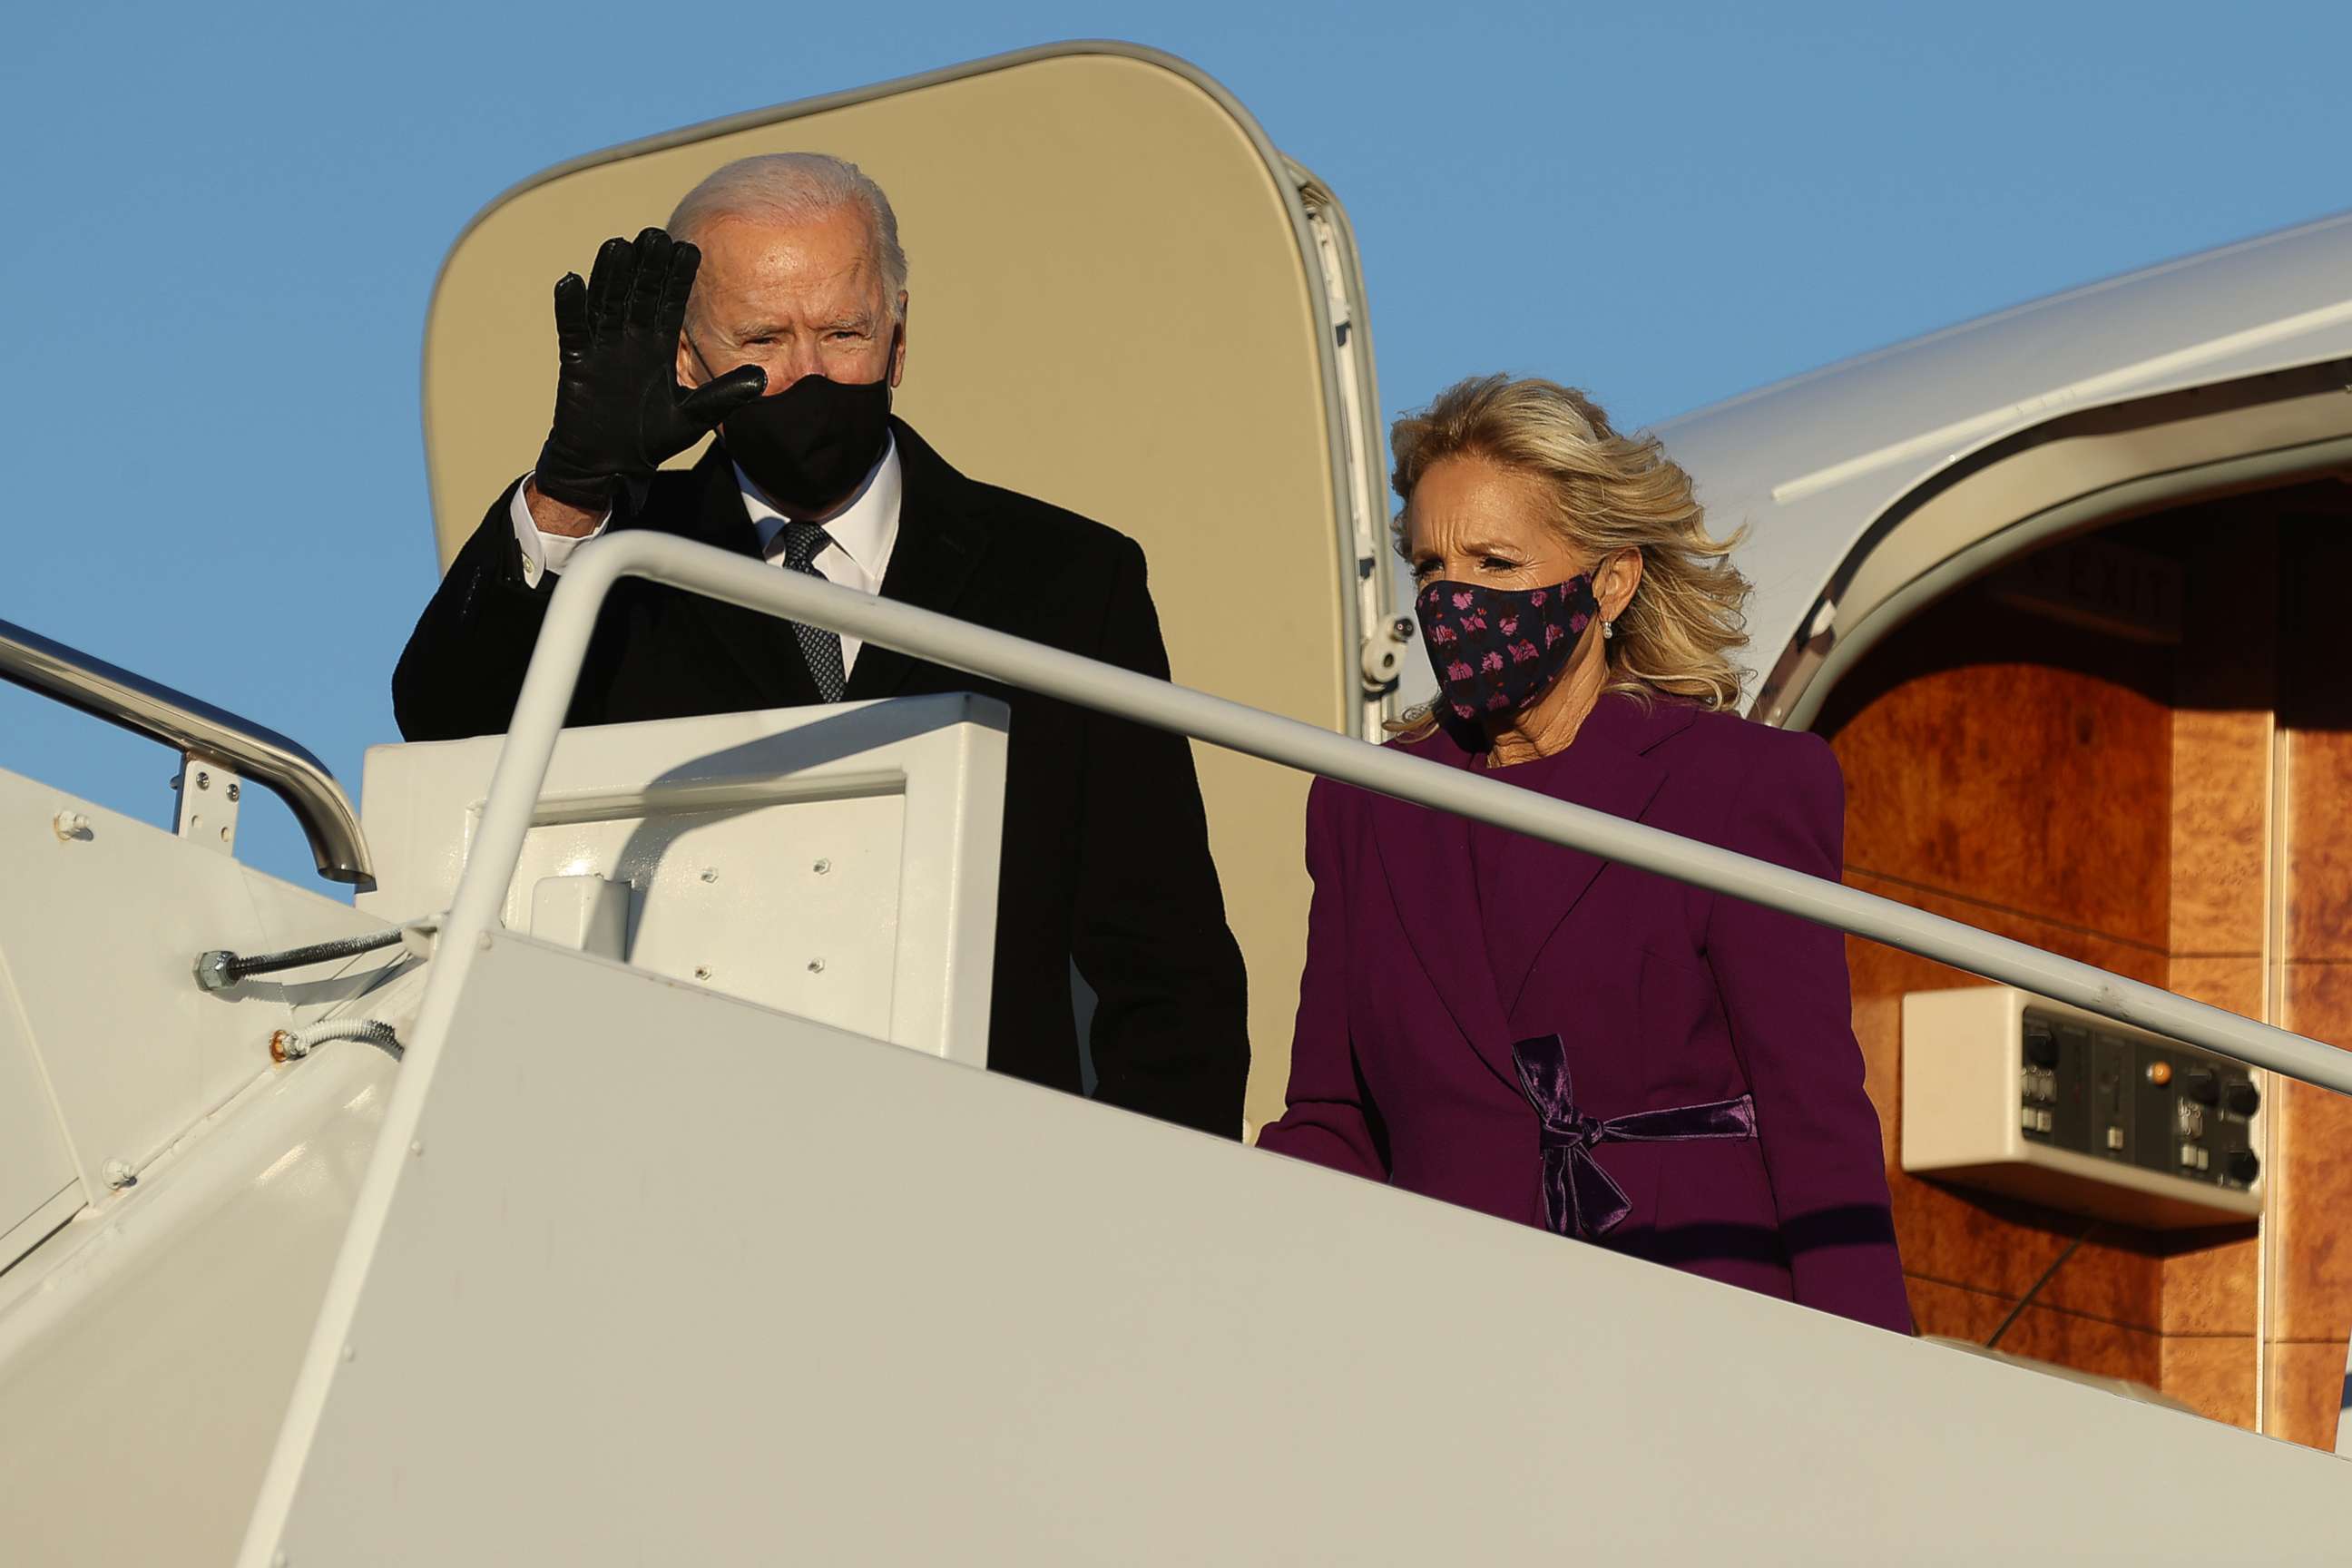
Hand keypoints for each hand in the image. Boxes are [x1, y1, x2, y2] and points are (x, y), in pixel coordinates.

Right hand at [532, 228, 766, 512]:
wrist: (609, 464)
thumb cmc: (650, 439)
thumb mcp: (693, 417)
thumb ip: (723, 396)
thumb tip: (763, 377)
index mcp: (658, 346)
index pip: (670, 303)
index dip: (678, 277)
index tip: (689, 249)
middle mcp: (630, 338)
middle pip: (638, 294)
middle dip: (646, 266)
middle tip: (655, 234)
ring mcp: (601, 347)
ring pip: (606, 302)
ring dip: (610, 275)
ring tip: (617, 245)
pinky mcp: (576, 361)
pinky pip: (571, 329)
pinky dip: (570, 307)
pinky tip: (571, 281)